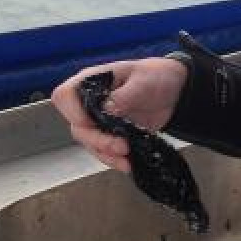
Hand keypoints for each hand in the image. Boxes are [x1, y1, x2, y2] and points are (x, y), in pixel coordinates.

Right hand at [50, 57, 187, 172]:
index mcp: (91, 81)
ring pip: (89, 143)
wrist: (174, 92)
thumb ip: (124, 95)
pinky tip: (127, 164)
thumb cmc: (156, 77)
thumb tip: (107, 108)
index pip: (66, 96)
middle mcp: (89, 102)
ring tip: (127, 157)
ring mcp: (99, 120)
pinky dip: (113, 160)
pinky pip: (103, 152)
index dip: (73, 112)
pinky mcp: (110, 135)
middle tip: (122, 146)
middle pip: (77, 126)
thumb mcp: (143, 80)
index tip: (92, 123)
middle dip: (98, 140)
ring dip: (106, 153)